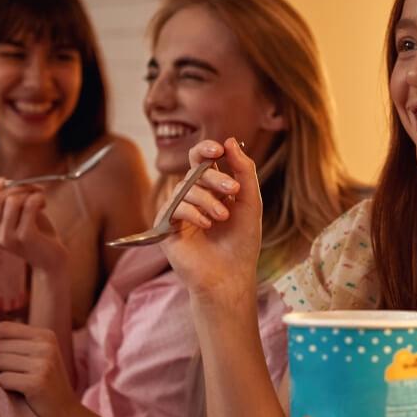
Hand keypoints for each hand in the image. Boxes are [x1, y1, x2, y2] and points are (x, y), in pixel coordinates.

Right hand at [0, 175, 64, 271]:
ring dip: (30, 194)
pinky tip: (43, 204)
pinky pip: (29, 205)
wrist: (52, 258)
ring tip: (39, 201)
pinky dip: (39, 198)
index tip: (3, 181)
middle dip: (19, 188)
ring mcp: (6, 237)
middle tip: (34, 191)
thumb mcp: (15, 213)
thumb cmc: (34, 231)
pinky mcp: (24, 236)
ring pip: (13, 200)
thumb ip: (0, 197)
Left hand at [0, 321, 80, 416]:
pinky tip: (22, 392)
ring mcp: (44, 363)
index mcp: (46, 335)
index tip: (10, 358)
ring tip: (21, 382)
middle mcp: (47, 345)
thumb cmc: (43, 383)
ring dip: (3, 375)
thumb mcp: (37, 354)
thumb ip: (15, 340)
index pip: (2, 328)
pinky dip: (7, 388)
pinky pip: (2, 379)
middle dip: (1, 362)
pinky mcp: (37, 382)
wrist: (65, 413)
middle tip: (20, 374)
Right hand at [158, 138, 256, 301]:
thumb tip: (228, 140)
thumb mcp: (250, 202)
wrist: (231, 275)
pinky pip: (174, 206)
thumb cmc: (242, 241)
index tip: (219, 150)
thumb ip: (244, 171)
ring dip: (208, 199)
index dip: (206, 149)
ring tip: (223, 217)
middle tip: (234, 191)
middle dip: (216, 178)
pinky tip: (207, 225)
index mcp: (212, 188)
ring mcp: (178, 210)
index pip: (202, 159)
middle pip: (196, 171)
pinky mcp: (166, 226)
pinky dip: (193, 212)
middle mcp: (193, 196)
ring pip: (186, 187)